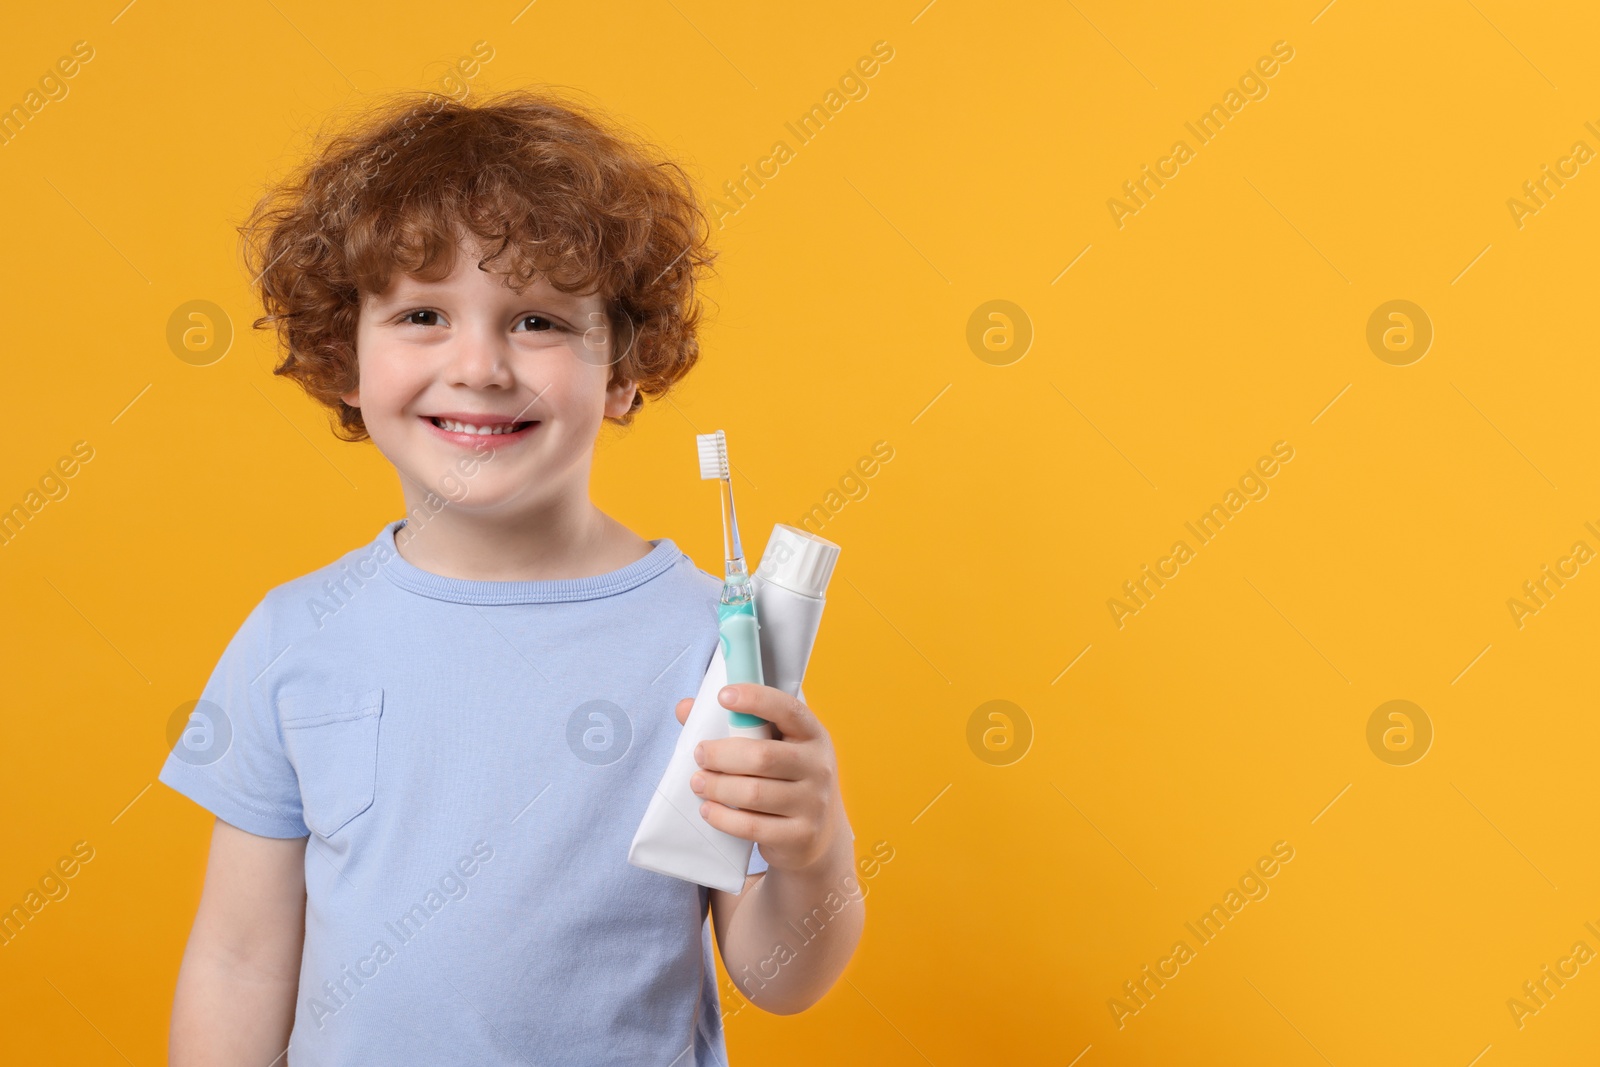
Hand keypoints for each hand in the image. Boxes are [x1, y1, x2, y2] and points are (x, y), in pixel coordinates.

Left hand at [673, 684, 847, 872]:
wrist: (819, 835)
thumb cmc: (785, 780)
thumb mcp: (773, 748)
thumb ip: (733, 725)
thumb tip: (685, 708)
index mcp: (812, 735)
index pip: (787, 710)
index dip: (756, 699)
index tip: (724, 696)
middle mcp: (818, 766)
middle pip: (762, 756)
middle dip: (721, 755)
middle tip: (699, 755)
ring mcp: (813, 803)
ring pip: (753, 794)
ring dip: (717, 787)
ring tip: (698, 783)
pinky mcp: (800, 836)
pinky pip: (752, 826)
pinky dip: (723, 818)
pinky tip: (708, 810)